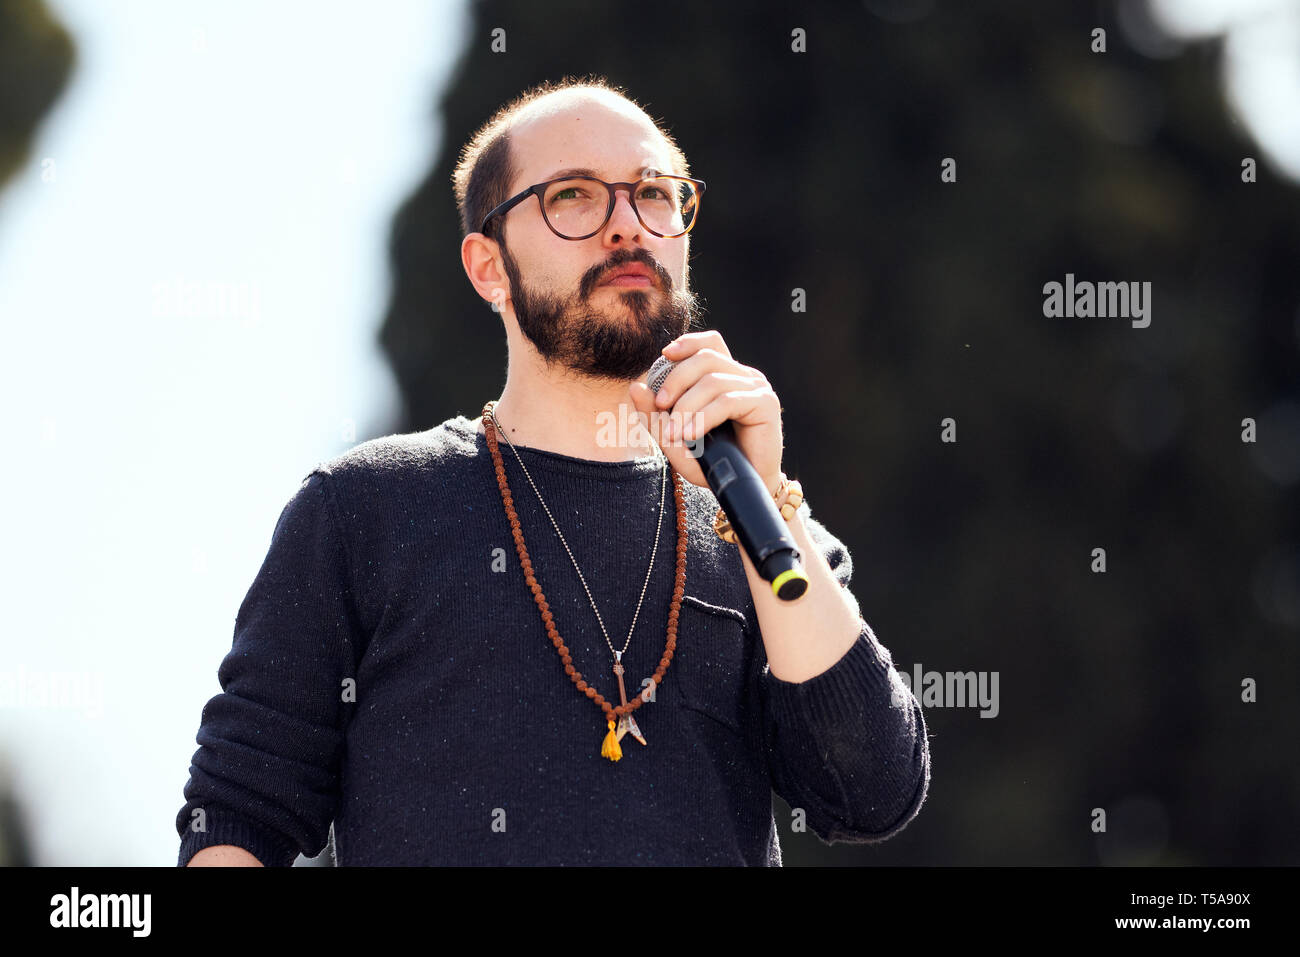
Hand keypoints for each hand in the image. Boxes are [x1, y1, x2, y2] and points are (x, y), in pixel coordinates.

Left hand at [627, 330, 783, 492]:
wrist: (742, 489)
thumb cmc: (711, 462)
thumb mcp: (674, 438)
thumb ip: (654, 415)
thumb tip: (636, 386)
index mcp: (727, 377)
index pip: (710, 344)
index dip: (688, 342)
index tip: (664, 355)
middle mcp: (744, 377)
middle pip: (706, 358)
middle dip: (676, 379)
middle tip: (659, 405)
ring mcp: (756, 388)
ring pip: (713, 381)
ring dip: (687, 406)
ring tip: (674, 433)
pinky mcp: (765, 404)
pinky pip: (727, 401)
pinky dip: (703, 417)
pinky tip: (690, 434)